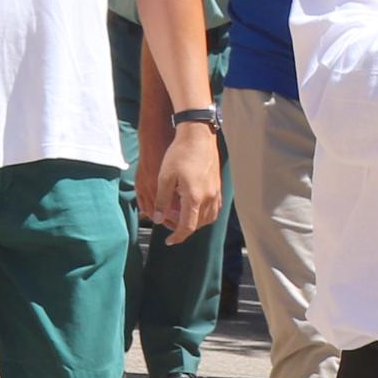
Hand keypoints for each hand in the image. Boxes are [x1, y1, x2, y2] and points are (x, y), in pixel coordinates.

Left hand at [146, 121, 223, 242]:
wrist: (198, 135)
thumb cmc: (179, 154)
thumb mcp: (164, 177)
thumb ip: (162, 201)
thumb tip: (158, 220)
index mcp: (194, 197)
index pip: (187, 226)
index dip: (178, 237)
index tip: (169, 241)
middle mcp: (208, 198)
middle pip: (200, 225)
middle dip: (186, 229)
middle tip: (171, 225)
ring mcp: (216, 192)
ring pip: (210, 218)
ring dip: (197, 223)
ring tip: (184, 218)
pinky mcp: (219, 185)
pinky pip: (216, 208)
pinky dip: (207, 214)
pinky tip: (197, 207)